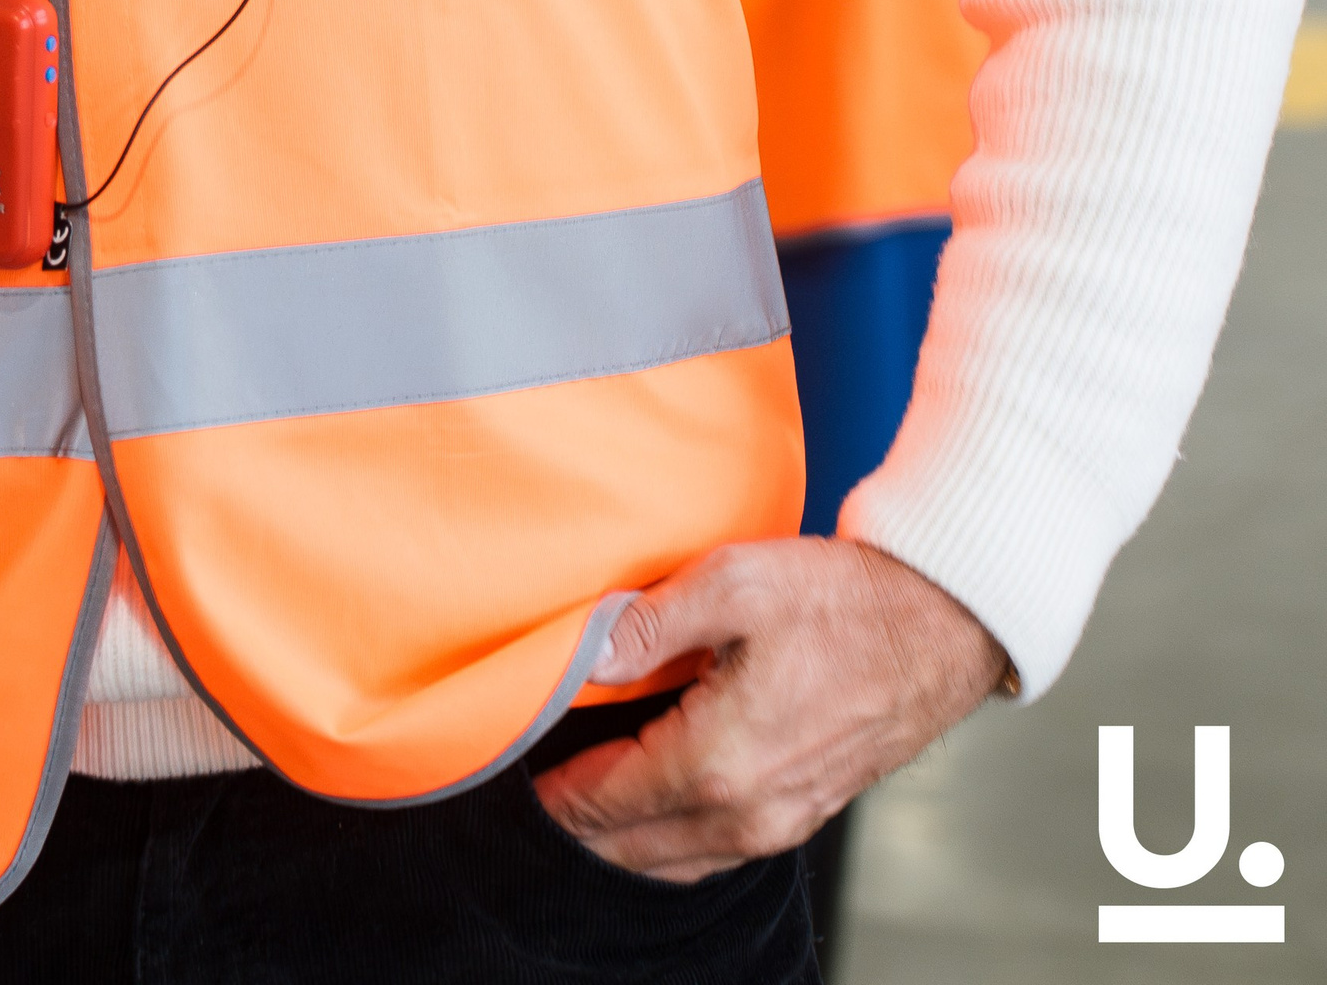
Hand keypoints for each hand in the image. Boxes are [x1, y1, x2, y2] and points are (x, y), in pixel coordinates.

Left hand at [528, 537, 1007, 880]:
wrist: (936, 628)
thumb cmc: (841, 600)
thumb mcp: (735, 582)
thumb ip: (649, 622)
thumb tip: (584, 656)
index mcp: (717, 761)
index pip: (601, 801)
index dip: (548, 791)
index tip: (507, 768)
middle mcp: (745, 813)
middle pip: (628, 848)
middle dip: (574, 826)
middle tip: (527, 791)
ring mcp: (777, 824)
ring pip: (670, 862)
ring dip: (617, 840)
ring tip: (574, 801)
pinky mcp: (798, 817)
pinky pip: (711, 853)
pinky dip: (665, 842)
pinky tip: (645, 806)